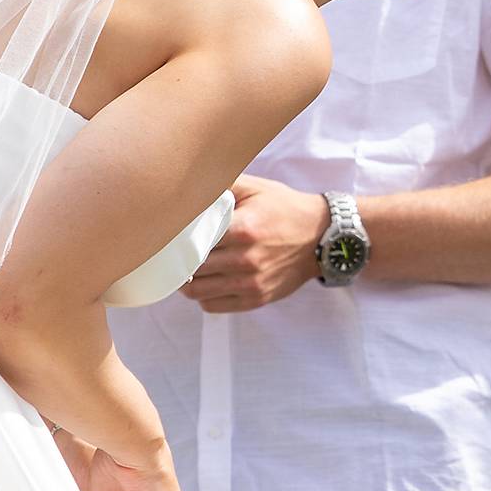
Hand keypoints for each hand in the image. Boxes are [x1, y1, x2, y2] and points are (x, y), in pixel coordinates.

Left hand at [182, 174, 327, 310]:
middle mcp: (246, 259)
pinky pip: (213, 305)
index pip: (193, 240)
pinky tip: (206, 281)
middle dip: (179, 260)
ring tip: (186, 268)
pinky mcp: (256, 299)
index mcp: (244, 228)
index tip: (169, 235)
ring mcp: (251, 282)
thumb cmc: (284, 210)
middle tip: (172, 251)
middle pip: (191, 267)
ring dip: (186, 281)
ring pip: (197, 291)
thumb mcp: (256, 188)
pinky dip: (203, 296)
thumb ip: (222, 184)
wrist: (321, 238)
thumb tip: (190, 185)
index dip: (176, 239)